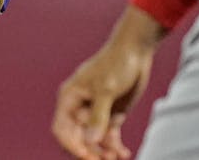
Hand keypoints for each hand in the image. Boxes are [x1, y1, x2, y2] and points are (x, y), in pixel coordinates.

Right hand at [52, 7, 161, 159]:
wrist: (136, 50)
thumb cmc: (116, 62)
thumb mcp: (107, 89)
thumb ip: (98, 115)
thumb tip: (90, 140)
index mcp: (70, 97)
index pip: (62, 129)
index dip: (71, 145)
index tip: (87, 155)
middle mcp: (80, 107)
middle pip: (78, 139)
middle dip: (90, 152)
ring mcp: (95, 112)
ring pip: (94, 141)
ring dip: (103, 151)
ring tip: (117, 156)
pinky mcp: (111, 115)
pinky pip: (109, 137)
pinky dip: (115, 146)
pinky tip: (124, 153)